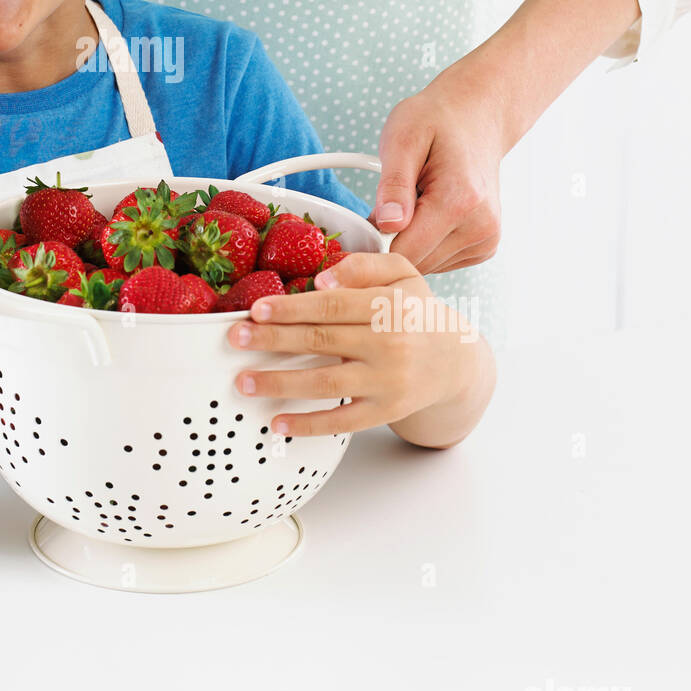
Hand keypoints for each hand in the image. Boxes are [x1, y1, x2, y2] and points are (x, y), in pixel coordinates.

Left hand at [225, 252, 479, 436]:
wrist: (454, 360)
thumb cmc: (416, 311)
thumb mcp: (401, 275)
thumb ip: (363, 266)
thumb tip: (322, 275)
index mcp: (389, 305)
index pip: (332, 305)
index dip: (292, 307)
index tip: (256, 309)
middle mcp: (390, 343)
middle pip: (322, 340)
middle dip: (273, 340)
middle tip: (236, 339)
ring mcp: (388, 381)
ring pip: (326, 383)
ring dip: (280, 382)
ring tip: (243, 381)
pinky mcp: (385, 411)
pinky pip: (343, 421)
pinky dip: (309, 425)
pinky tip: (278, 423)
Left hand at [371, 68, 505, 273]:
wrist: (476, 117)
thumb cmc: (436, 121)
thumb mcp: (403, 137)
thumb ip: (393, 183)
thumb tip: (387, 223)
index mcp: (460, 200)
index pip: (404, 251)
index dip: (373, 242)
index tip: (359, 225)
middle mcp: (481, 226)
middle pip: (414, 263)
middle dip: (389, 242)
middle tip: (384, 207)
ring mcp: (486, 239)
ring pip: (426, 266)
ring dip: (407, 243)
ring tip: (411, 204)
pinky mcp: (484, 246)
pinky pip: (439, 262)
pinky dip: (425, 244)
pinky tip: (426, 214)